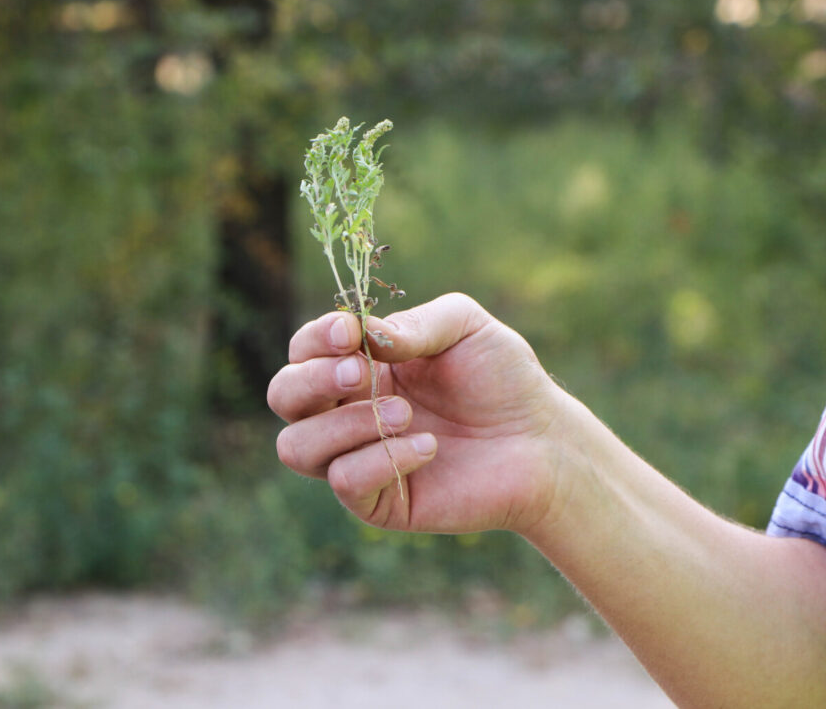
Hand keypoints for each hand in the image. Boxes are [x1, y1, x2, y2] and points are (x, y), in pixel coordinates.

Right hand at [267, 293, 568, 533]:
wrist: (543, 441)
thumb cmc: (503, 379)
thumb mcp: (464, 327)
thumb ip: (415, 323)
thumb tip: (363, 336)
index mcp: (362, 365)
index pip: (303, 352)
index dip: (313, 340)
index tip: (347, 333)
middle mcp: (349, 412)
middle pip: (283, 397)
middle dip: (312, 380)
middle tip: (364, 372)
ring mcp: (359, 458)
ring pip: (296, 447)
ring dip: (344, 425)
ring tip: (405, 413)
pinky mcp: (379, 502)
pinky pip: (345, 482)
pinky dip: (382, 459)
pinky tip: (428, 446)